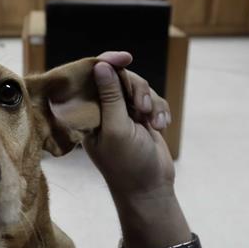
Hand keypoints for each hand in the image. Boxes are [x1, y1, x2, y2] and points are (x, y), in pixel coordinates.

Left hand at [84, 51, 185, 247]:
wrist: (151, 189)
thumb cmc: (128, 164)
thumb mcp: (117, 128)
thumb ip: (110, 96)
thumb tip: (101, 65)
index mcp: (88, 113)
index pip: (92, 78)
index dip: (107, 63)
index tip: (123, 57)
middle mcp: (104, 110)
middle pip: (120, 78)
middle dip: (135, 90)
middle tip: (141, 108)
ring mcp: (124, 114)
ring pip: (139, 88)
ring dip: (150, 103)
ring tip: (153, 124)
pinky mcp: (142, 119)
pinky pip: (153, 100)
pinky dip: (159, 111)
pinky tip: (161, 127)